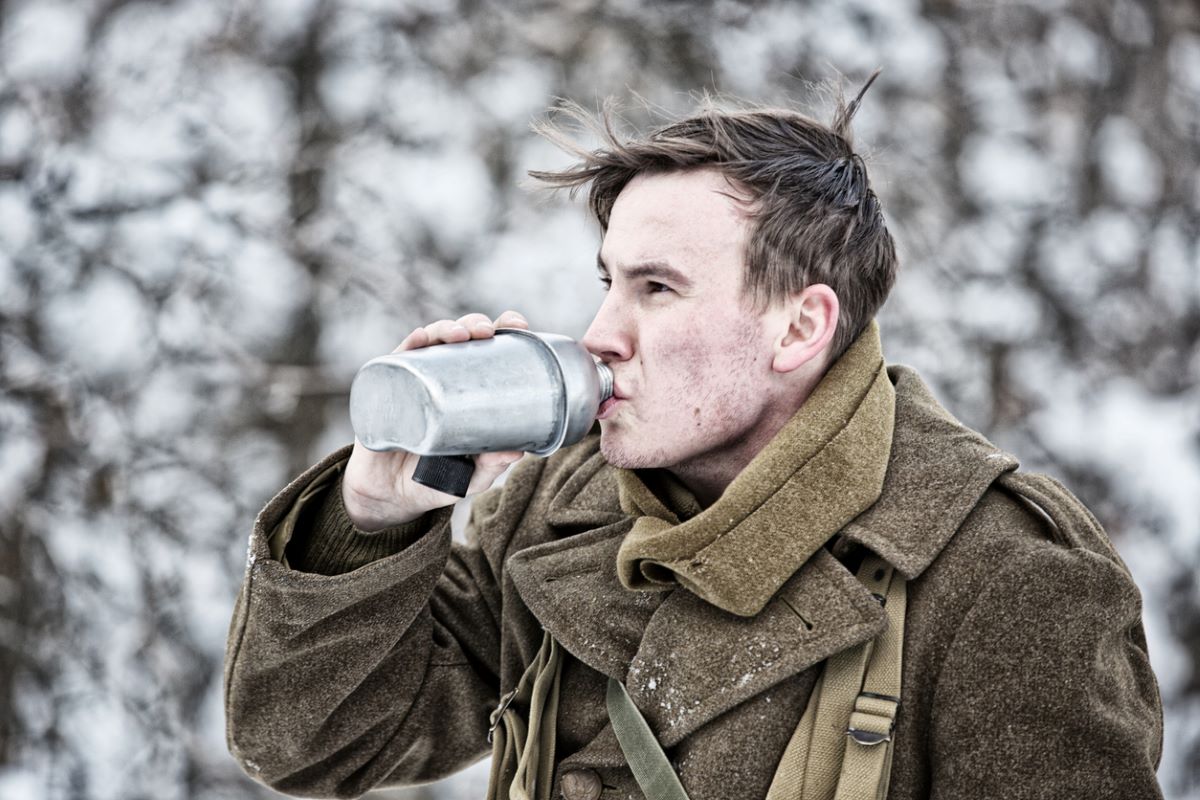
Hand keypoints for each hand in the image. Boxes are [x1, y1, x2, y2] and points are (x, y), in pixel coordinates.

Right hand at [342, 310, 529, 530]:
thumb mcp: (472, 476)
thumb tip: (518, 450)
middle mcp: (440, 378)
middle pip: (460, 338)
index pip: (487, 350)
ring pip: (430, 342)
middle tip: (487, 332)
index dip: (504, 331)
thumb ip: (492, 464)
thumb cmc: (435, 479)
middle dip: (475, 324)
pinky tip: (419, 338)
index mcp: (467, 389)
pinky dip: (408, 345)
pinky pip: (395, 361)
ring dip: (445, 329)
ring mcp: (413, 381)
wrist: (389, 497)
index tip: (519, 325)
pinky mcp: (386, 392)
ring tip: (460, 335)